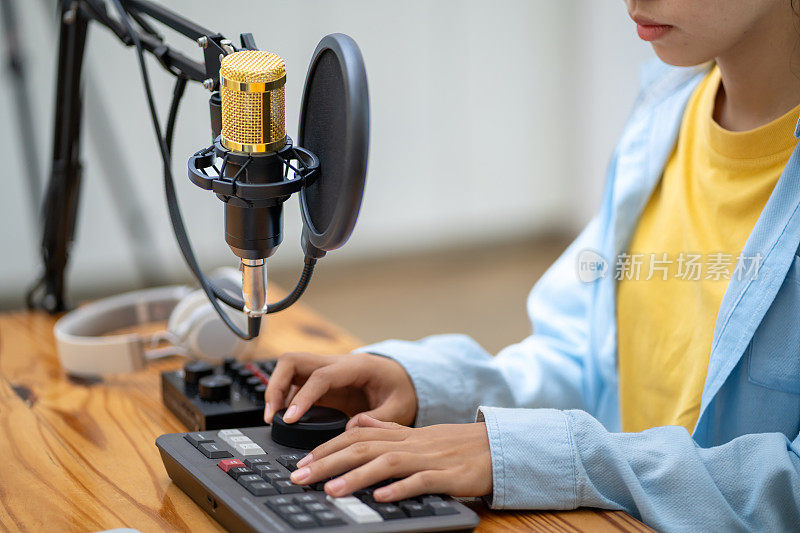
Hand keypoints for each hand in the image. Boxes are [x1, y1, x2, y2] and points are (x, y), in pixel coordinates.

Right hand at [264, 352, 416, 426]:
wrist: (402, 379)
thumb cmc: (401, 390)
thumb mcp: (400, 407)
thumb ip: (378, 419)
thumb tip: (349, 429)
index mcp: (356, 367)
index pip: (321, 376)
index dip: (303, 396)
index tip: (290, 418)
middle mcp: (336, 363)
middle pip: (293, 360)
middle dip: (277, 385)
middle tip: (273, 415)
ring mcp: (325, 371)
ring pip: (289, 368)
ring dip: (276, 389)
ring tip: (273, 418)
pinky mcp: (320, 382)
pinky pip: (294, 383)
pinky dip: (284, 397)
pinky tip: (284, 417)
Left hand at [289, 414, 492, 501]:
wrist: (497, 446)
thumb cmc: (456, 444)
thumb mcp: (419, 434)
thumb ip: (388, 428)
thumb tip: (357, 422)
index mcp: (403, 434)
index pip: (357, 436)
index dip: (328, 447)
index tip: (303, 462)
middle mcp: (412, 443)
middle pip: (364, 448)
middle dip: (329, 462)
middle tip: (301, 477)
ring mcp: (430, 459)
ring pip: (388, 463)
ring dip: (356, 476)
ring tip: (331, 490)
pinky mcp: (449, 476)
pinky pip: (422, 481)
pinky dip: (401, 488)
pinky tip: (382, 497)